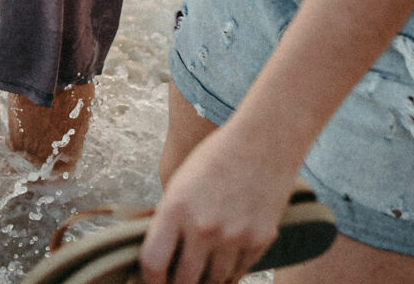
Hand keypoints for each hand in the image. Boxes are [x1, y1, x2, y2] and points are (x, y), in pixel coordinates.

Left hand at [139, 124, 293, 283]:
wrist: (263, 142)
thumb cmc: (216, 158)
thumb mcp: (180, 183)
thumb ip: (170, 220)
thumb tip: (161, 256)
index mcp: (176, 208)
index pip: (153, 262)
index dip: (150, 279)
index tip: (153, 281)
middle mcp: (204, 227)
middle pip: (184, 281)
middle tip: (176, 281)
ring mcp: (234, 237)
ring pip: (214, 282)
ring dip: (205, 282)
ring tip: (200, 277)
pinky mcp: (260, 240)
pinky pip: (239, 272)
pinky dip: (228, 274)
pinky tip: (222, 267)